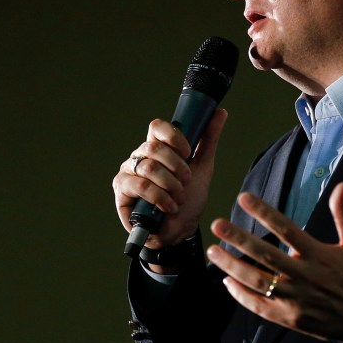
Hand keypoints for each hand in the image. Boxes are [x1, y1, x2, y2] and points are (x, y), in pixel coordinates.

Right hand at [112, 109, 227, 248]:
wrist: (181, 230)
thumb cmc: (189, 198)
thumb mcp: (203, 167)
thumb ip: (209, 140)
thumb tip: (220, 112)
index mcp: (157, 148)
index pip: (157, 127)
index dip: (173, 136)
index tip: (188, 152)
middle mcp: (139, 156)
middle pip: (153, 146)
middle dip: (176, 166)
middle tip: (187, 181)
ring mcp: (128, 172)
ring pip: (148, 166)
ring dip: (170, 184)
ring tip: (179, 198)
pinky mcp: (121, 191)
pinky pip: (140, 186)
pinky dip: (159, 197)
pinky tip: (168, 207)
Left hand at [207, 182, 342, 342]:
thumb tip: (341, 185)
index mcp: (320, 256)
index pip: (287, 230)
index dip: (264, 213)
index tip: (244, 198)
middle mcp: (305, 277)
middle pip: (266, 255)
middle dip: (238, 239)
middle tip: (218, 224)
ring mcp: (295, 300)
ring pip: (257, 282)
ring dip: (232, 266)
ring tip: (213, 251)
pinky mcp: (289, 319)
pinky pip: (259, 307)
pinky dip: (241, 295)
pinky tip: (227, 281)